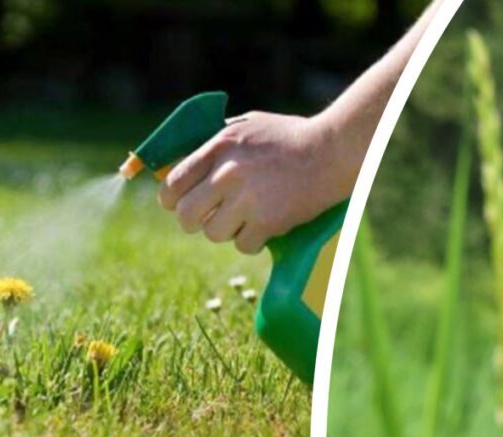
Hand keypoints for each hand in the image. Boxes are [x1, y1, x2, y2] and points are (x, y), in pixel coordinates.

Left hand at [158, 111, 349, 254]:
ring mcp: (248, 199)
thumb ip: (214, 143)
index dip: (171, 200)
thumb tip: (180, 164)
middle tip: (209, 219)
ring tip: (243, 220)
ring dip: (226, 231)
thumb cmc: (290, 137)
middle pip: (186, 215)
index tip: (178, 205)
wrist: (331, 152)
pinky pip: (243, 246)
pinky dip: (252, 241)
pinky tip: (264, 228)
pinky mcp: (269, 221)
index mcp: (219, 146)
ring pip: (213, 234)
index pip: (173, 183)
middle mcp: (228, 173)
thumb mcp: (247, 126)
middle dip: (194, 221)